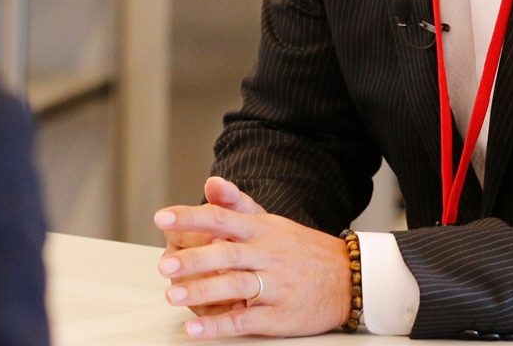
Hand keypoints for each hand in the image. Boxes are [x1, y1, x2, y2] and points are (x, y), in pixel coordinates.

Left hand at [154, 177, 351, 337]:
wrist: (349, 278)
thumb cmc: (302, 250)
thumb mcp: (272, 222)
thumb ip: (238, 204)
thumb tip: (211, 183)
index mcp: (262, 231)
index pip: (222, 219)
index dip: (191, 217)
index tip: (162, 217)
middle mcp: (268, 255)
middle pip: (227, 254)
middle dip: (194, 259)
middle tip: (165, 264)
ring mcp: (276, 285)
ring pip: (235, 286)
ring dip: (202, 291)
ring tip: (173, 294)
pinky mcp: (281, 315)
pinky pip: (246, 320)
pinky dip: (219, 326)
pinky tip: (196, 329)